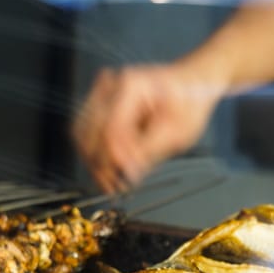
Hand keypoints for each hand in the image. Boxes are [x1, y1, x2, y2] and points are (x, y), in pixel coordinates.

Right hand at [73, 62, 222, 192]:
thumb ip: (148, 153)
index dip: (113, 160)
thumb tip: (126, 174)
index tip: (120, 182)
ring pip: (82, 132)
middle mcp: (112, 84)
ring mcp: (103, 90)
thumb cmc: (189, 104)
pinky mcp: (100, 99)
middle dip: (99, 164)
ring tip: (111, 181)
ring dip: (93, 160)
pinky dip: (95, 150)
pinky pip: (86, 128)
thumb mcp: (177, 133)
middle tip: (113, 188)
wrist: (191, 85)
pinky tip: (109, 167)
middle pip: (90, 132)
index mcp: (132, 87)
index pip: (110, 130)